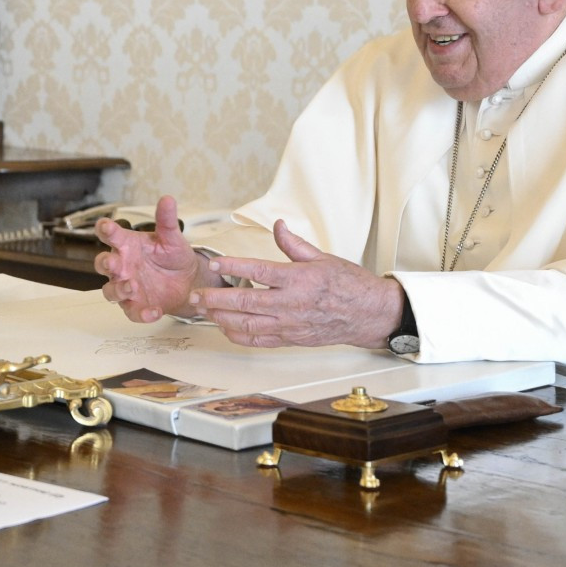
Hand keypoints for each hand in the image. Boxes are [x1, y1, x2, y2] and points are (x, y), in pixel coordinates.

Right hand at [93, 196, 205, 322]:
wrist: (188, 280)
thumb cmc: (173, 257)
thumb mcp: (172, 238)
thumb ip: (167, 221)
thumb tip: (167, 199)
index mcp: (127, 245)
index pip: (110, 235)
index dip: (105, 230)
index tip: (105, 226)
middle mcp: (122, 266)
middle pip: (102, 264)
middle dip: (105, 263)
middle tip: (113, 261)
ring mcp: (126, 287)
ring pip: (110, 291)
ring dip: (118, 290)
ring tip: (132, 287)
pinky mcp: (136, 306)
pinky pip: (132, 312)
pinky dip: (142, 313)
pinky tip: (154, 311)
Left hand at [186, 220, 404, 349]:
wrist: (369, 314)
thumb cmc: (349, 285)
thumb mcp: (322, 257)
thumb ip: (294, 245)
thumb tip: (278, 226)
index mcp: (298, 279)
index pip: (259, 271)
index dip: (234, 266)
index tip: (215, 263)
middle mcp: (291, 303)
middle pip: (245, 301)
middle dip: (216, 299)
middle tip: (196, 295)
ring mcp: (289, 324)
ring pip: (247, 324)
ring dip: (222, 318)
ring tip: (204, 311)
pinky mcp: (291, 339)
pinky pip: (259, 340)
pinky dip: (238, 335)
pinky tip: (225, 328)